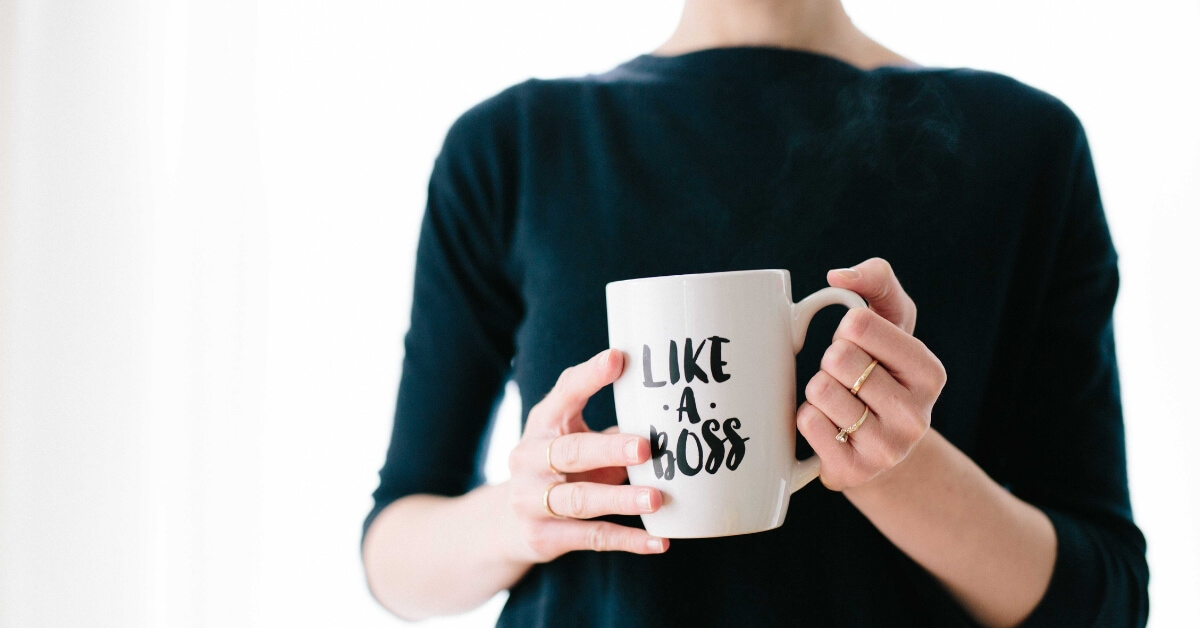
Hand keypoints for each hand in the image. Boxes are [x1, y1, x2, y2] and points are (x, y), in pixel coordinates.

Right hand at [502, 349, 668, 562]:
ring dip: (620, 499)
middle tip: (645, 448)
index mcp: (542, 424)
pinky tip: (659, 542)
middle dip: (609, 450)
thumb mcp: (573, 437)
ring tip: (656, 499)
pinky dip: (628, 540)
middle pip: (570, 452)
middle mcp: (529, 459)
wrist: (509, 523)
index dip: (589, 377)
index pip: (564, 395)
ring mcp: (531, 500)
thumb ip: (609, 426)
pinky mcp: (544, 537)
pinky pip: (592, 538)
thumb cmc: (559, 467)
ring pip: (580, 500)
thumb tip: (670, 413)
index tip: (618, 359)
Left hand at [797, 258, 946, 491]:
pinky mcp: (854, 472)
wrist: (879, 447)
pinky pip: (807, 422)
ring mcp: (887, 449)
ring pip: (819, 391)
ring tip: (839, 403)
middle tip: (847, 378)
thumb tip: (838, 276)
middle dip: (831, 361)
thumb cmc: (881, 371)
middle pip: (837, 358)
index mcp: (930, 372)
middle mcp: (916, 415)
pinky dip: (807, 417)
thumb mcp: (891, 322)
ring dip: (818, 391)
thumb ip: (876, 281)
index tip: (859, 346)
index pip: (858, 324)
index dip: (846, 330)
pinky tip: (829, 426)